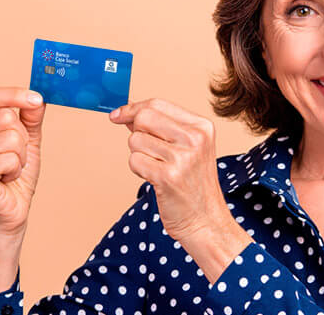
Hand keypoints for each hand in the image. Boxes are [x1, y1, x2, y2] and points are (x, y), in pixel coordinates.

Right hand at [0, 86, 46, 236]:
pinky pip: (10, 159)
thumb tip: (38, 97)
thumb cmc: (16, 173)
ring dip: (21, 157)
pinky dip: (16, 170)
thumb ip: (31, 118)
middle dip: (23, 139)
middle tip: (15, 156)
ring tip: (9, 169)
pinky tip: (5, 179)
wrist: (11, 209)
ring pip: (12, 138)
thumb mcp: (28, 140)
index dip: (15, 95)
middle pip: (7, 117)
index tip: (37, 99)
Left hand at [109, 98, 230, 242]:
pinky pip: (134, 161)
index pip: (158, 104)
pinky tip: (155, 179)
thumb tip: (126, 114)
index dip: (132, 108)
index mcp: (202, 127)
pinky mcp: (167, 177)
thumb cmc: (193, 184)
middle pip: (144, 118)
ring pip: (135, 141)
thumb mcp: (187, 148)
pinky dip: (138, 170)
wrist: (206, 220)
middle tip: (148, 150)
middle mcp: (195, 139)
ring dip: (139, 155)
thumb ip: (160, 128)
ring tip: (158, 168)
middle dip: (136, 133)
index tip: (117, 115)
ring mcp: (182, 158)